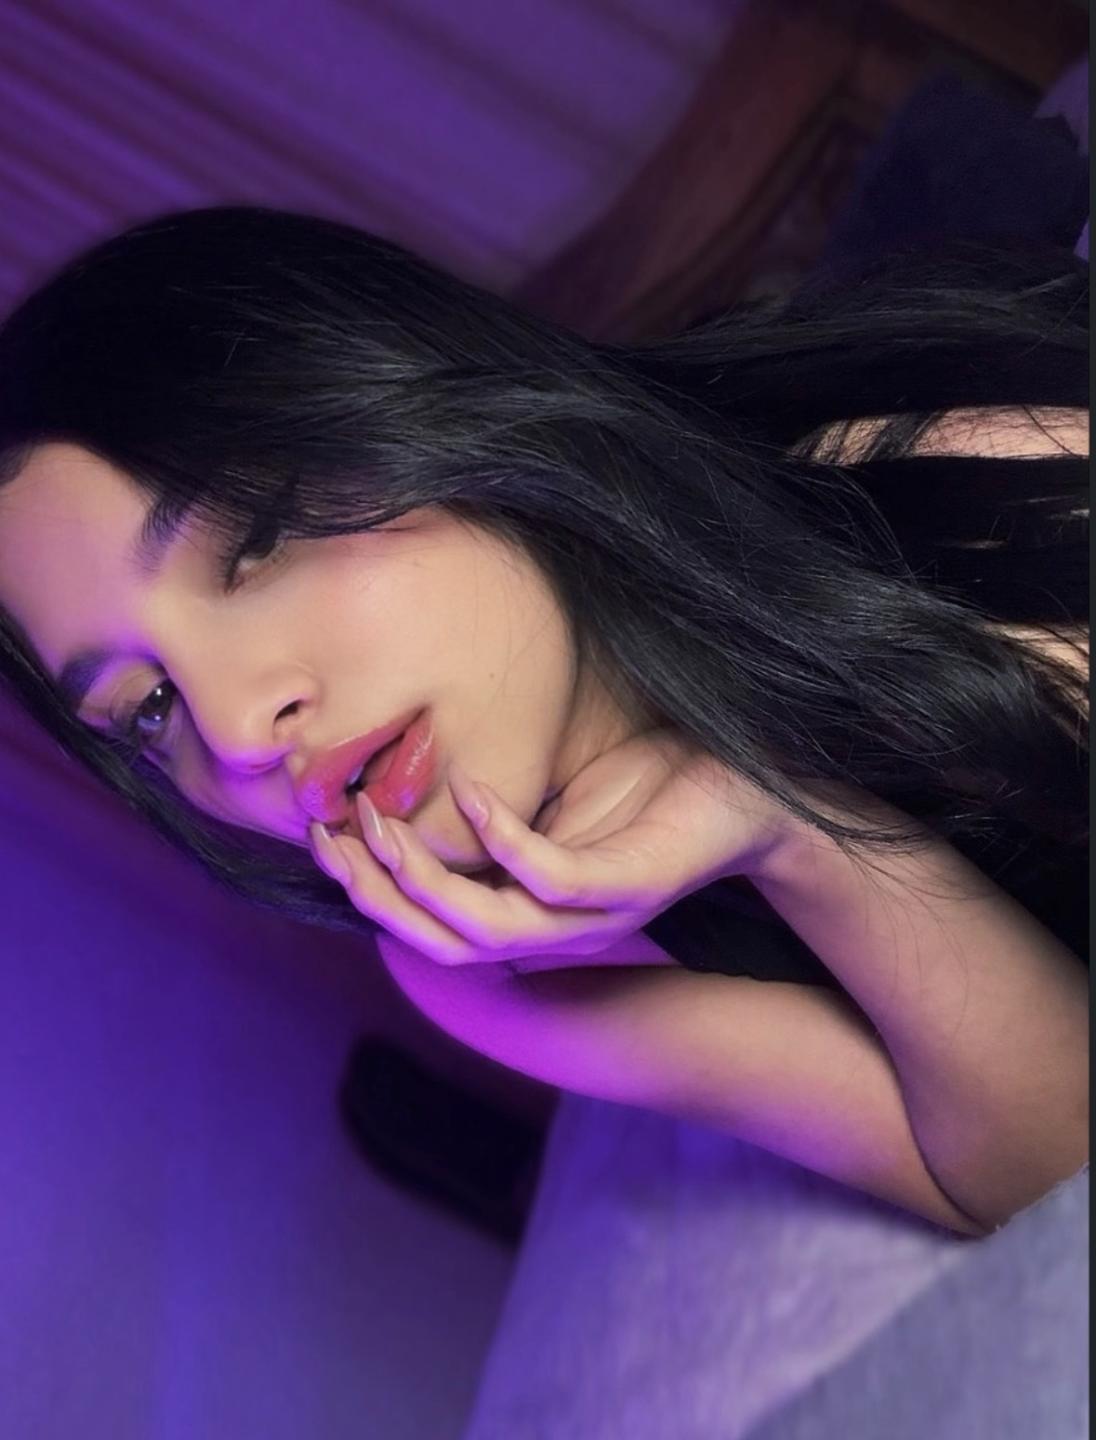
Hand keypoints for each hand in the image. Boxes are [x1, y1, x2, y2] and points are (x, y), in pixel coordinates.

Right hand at [309, 727, 792, 967]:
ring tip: (376, 818)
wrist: (750, 795)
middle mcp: (555, 931)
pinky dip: (500, 838)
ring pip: (482, 925)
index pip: (430, 925)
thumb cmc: (654, 791)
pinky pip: (549, 877)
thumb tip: (424, 785)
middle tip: (326, 835)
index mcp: (531, 913)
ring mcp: (593, 917)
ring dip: (420, 875)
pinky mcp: (629, 887)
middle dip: (374, 891)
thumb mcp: (559, 803)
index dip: (370, 890)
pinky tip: (468, 789)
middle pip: (440, 938)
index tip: (323, 834)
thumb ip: (496, 815)